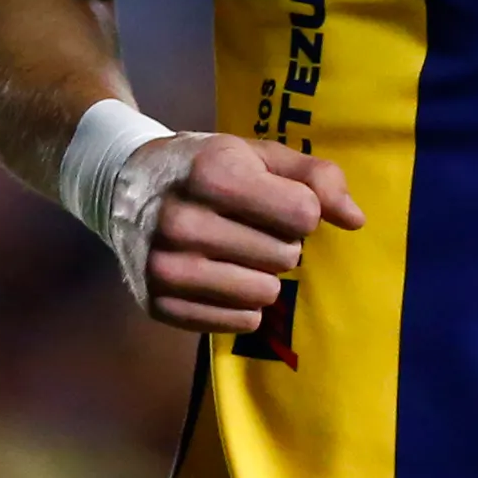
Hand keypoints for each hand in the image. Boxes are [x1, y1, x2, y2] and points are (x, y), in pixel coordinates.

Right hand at [110, 134, 363, 333]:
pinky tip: (220, 277)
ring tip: (234, 252)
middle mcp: (182, 222)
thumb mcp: (256, 155)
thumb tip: (356, 220)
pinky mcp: (158, 303)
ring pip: (265, 294)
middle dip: (279, 242)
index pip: (304, 214)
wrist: (121, 186)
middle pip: (286, 256)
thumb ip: (314, 177)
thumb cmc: (203, 167)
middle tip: (246, 227)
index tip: (270, 199)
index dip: (298, 209)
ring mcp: (166, 267)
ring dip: (262, 276)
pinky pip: (239, 322)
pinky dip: (241, 305)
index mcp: (211, 173)